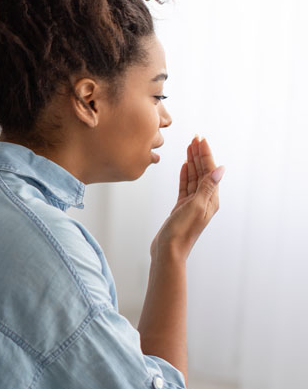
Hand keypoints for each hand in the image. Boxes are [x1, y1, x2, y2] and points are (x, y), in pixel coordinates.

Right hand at [151, 136, 224, 261]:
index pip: (209, 171)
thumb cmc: (181, 231)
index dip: (205, 154)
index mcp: (211, 199)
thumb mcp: (195, 206)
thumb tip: (220, 169)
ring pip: (193, 177)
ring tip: (189, 147)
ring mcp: (193, 204)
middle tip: (195, 138)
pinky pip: (185, 186)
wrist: (168, 251)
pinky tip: (183, 166)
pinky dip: (185, 175)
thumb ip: (207, 187)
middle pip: (203, 172)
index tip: (200, 139)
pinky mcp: (182, 208)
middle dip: (199, 154)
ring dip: (192, 162)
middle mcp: (204, 200)